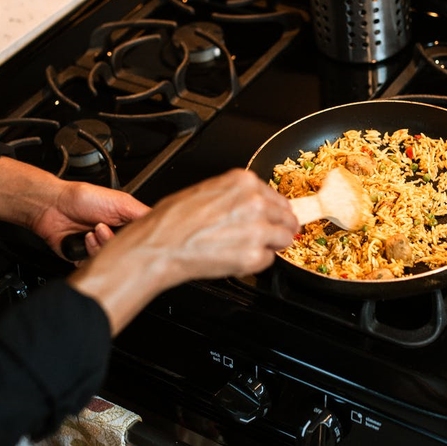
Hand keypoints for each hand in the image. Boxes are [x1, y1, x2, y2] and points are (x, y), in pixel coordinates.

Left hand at [0, 156, 148, 257]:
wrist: (53, 207)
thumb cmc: (82, 199)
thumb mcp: (121, 201)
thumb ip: (143, 213)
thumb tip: (162, 223)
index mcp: (128, 223)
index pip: (143, 239)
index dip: (138, 241)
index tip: (130, 236)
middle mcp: (115, 237)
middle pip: (126, 254)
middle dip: (113, 242)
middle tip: (103, 229)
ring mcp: (100, 248)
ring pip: (110, 261)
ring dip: (98, 247)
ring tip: (90, 232)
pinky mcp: (85, 258)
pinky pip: (93, 267)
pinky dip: (86, 256)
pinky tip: (82, 241)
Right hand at [70, 169, 298, 334]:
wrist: (158, 246)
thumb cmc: (172, 220)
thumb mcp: (205, 191)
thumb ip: (234, 195)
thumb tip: (253, 204)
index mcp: (243, 182)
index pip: (277, 197)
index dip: (274, 211)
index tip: (272, 218)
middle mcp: (255, 202)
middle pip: (287, 217)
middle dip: (277, 228)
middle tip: (262, 237)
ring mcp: (257, 230)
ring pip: (283, 239)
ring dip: (269, 246)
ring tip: (243, 248)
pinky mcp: (254, 256)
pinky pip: (268, 261)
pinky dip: (254, 263)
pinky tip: (233, 258)